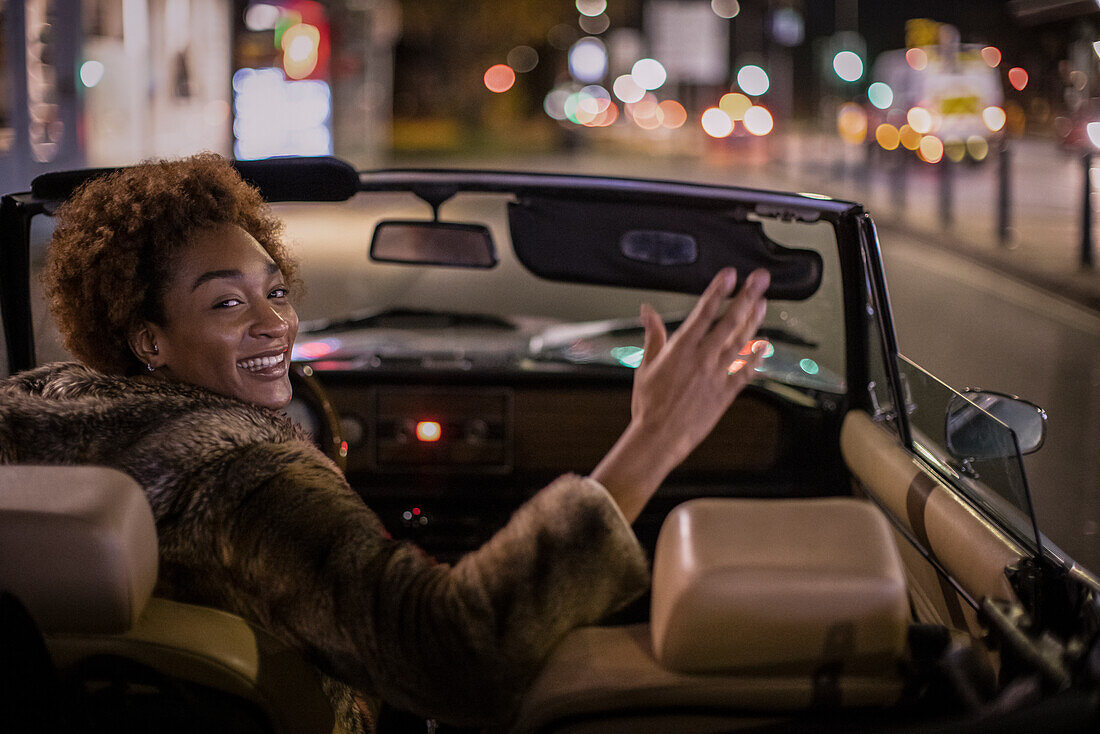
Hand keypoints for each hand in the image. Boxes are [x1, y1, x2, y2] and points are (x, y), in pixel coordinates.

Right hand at [591, 268, 769, 520]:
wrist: (659, 437)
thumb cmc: (648, 404)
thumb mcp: (645, 365)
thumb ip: (652, 335)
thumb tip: (646, 311)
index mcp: (680, 350)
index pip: (703, 313)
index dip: (718, 291)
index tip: (730, 274)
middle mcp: (702, 359)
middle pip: (729, 322)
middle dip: (746, 297)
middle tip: (760, 279)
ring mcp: (716, 376)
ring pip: (740, 343)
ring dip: (753, 322)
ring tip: (763, 303)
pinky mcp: (725, 394)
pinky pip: (745, 372)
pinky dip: (757, 357)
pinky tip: (765, 344)